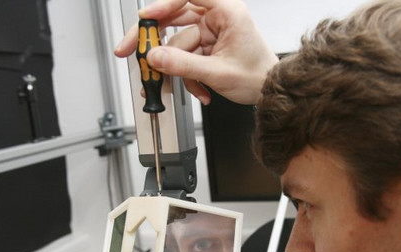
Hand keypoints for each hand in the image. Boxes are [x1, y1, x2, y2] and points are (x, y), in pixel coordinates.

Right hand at [114, 0, 278, 104]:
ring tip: (180, 84)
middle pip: (174, 18)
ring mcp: (210, 32)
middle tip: (130, 50)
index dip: (164, 5)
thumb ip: (183, 65)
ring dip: (176, 67)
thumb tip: (155, 57)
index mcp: (227, 11)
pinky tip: (199, 88)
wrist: (270, 93)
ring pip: (177, 42)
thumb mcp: (218, 73)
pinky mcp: (206, 46)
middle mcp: (217, 17)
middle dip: (152, 39)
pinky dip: (187, 74)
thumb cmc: (259, 76)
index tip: (145, 17)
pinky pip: (185, 56)